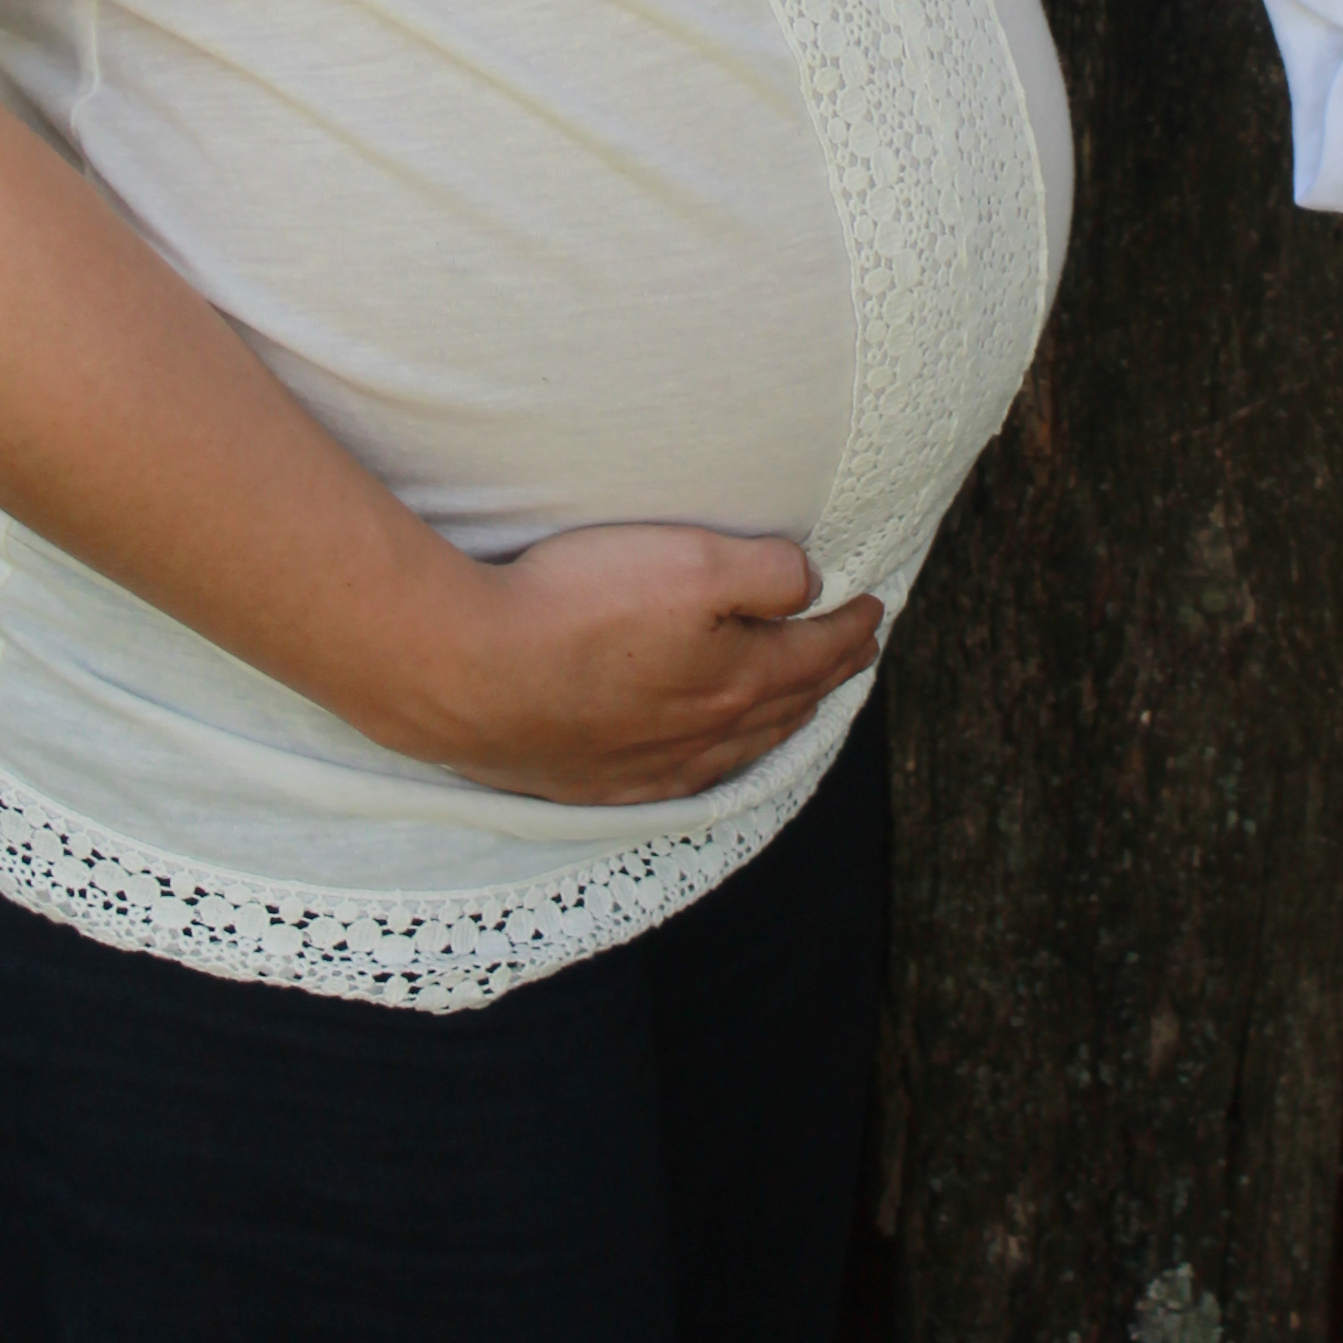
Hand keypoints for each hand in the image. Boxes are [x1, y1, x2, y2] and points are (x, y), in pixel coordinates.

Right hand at [427, 522, 883, 805]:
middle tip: (856, 649)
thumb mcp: (690, 560)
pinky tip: (712, 757)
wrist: (468, 672)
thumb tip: (810, 587)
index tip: (874, 604)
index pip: (817, 652)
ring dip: (783, 718)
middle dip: (829, 672)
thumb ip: (767, 573)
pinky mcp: (601, 782)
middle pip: (788, 703)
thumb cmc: (576, 606)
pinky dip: (722, 758)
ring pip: (742, 746)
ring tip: (804, 701)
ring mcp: (653, 767)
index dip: (851, 625)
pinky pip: (688, 778)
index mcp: (740, 681)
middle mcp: (706, 736)